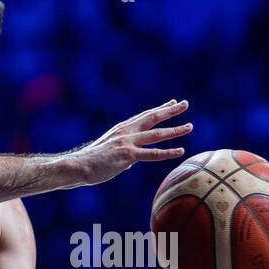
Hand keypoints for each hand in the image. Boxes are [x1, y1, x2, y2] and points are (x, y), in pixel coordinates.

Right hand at [69, 99, 192, 185]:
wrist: (78, 166)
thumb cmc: (91, 162)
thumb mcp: (109, 154)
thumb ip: (123, 156)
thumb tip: (130, 164)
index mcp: (121, 129)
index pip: (144, 116)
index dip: (160, 109)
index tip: (172, 102)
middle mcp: (126, 132)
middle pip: (152, 118)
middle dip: (170, 110)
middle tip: (185, 103)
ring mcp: (128, 142)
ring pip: (157, 134)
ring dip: (175, 130)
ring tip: (189, 126)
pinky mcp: (128, 155)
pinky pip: (153, 154)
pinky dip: (168, 152)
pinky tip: (180, 150)